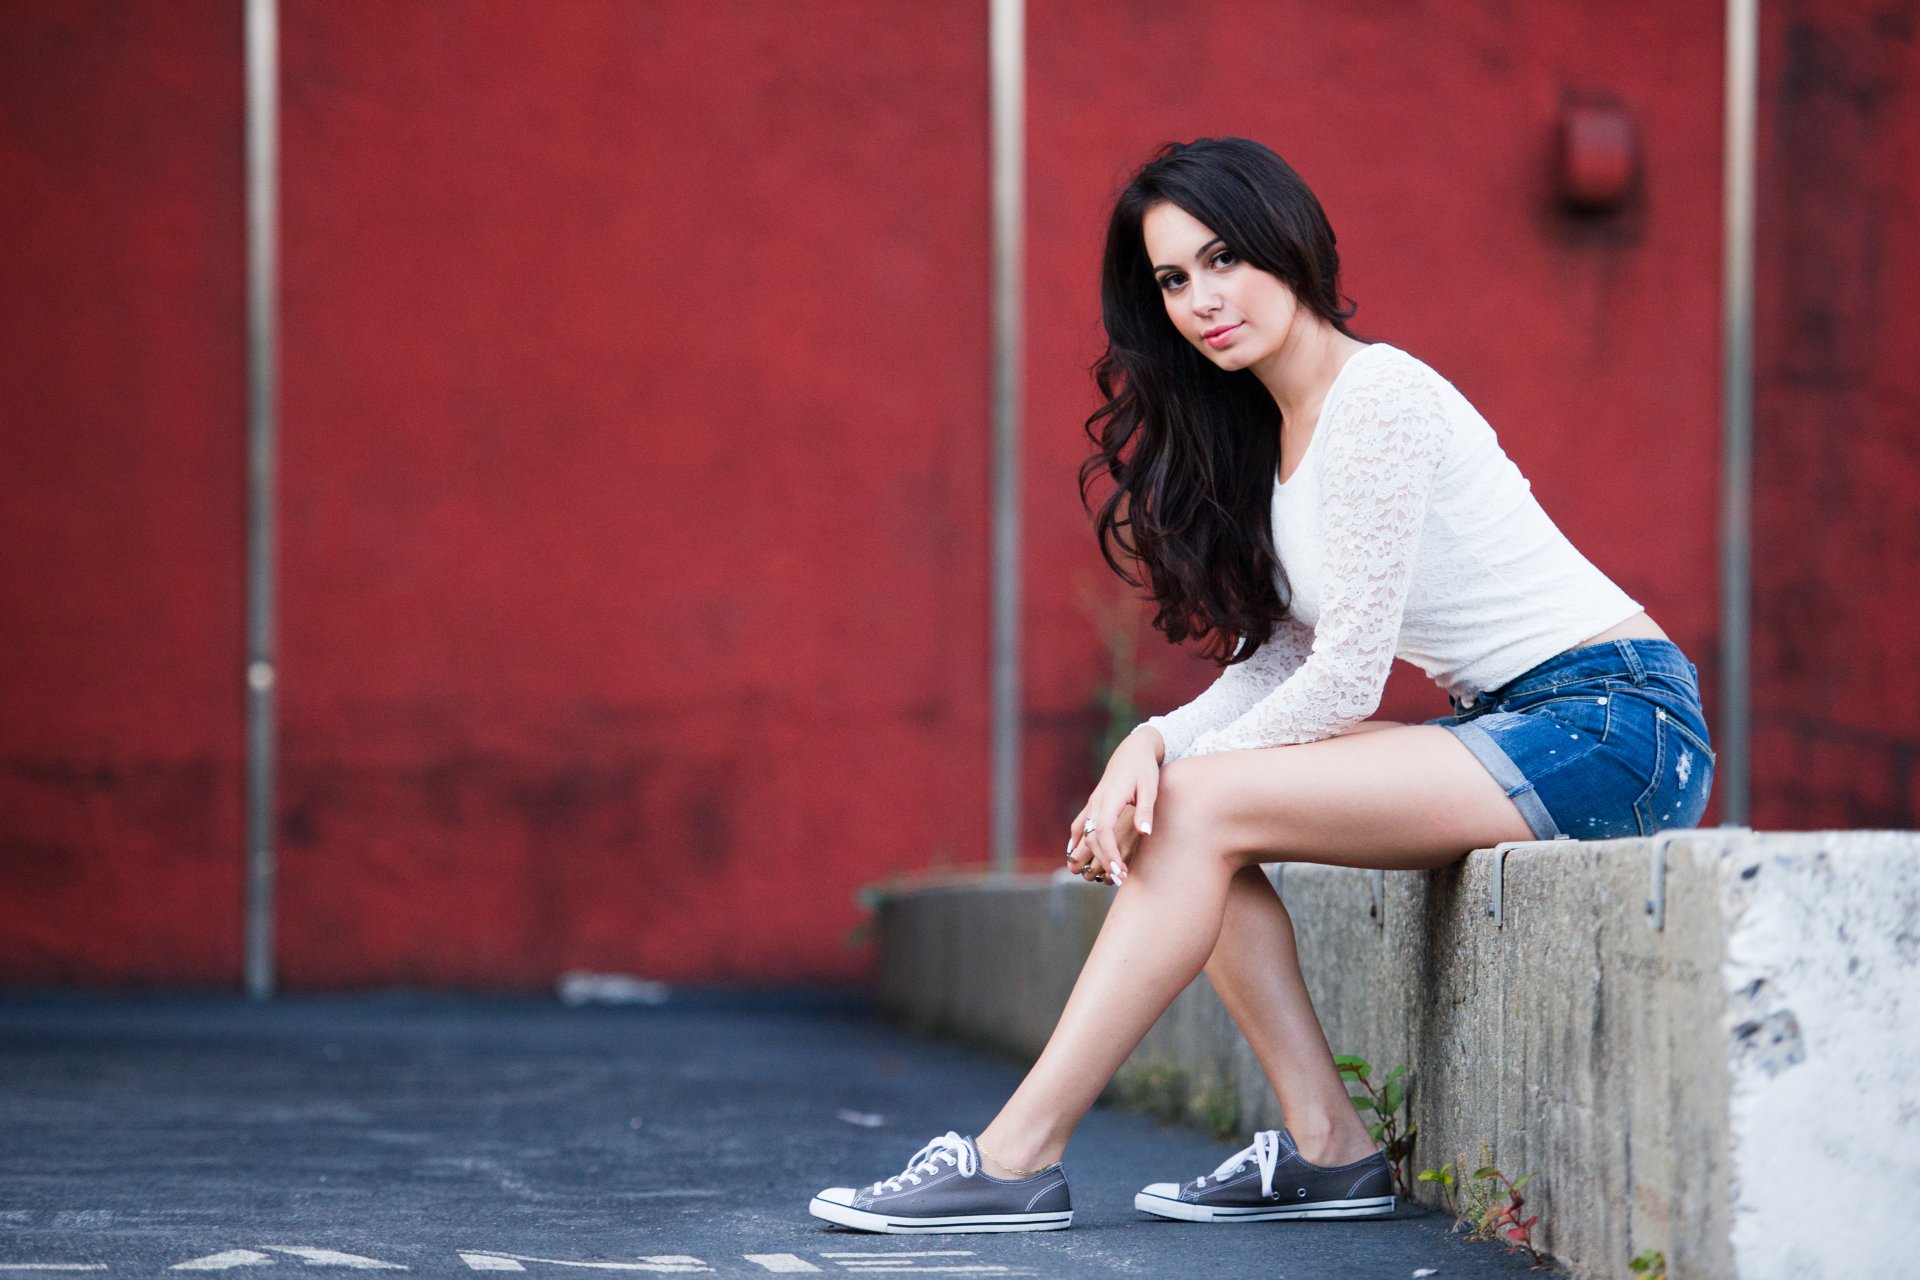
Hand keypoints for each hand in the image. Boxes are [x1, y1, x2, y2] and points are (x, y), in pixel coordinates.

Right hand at [1064, 726, 1162, 885]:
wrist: (1133, 750)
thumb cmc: (1144, 769)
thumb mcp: (1150, 788)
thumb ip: (1145, 811)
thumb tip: (1145, 833)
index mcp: (1110, 798)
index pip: (1104, 832)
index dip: (1110, 854)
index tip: (1121, 871)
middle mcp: (1097, 802)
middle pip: (1093, 838)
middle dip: (1104, 860)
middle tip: (1121, 878)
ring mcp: (1093, 803)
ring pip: (1084, 833)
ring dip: (1091, 855)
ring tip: (1102, 874)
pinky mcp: (1093, 804)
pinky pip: (1079, 825)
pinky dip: (1076, 841)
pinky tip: (1075, 854)